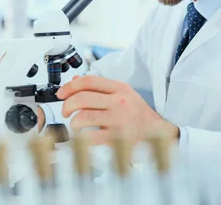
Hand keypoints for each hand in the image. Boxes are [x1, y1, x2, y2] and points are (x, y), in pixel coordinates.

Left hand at [56, 75, 178, 145]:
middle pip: (83, 98)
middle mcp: (119, 102)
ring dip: (73, 122)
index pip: (89, 81)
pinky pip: (91, 137)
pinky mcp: (117, 138)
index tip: (62, 94)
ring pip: (84, 117)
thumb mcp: (123, 93)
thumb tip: (75, 81)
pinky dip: (80, 138)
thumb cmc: (139, 113)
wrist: (159, 131)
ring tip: (75, 125)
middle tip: (66, 111)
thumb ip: (100, 87)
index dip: (70, 86)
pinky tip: (80, 138)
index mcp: (120, 88)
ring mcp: (118, 120)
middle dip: (67, 105)